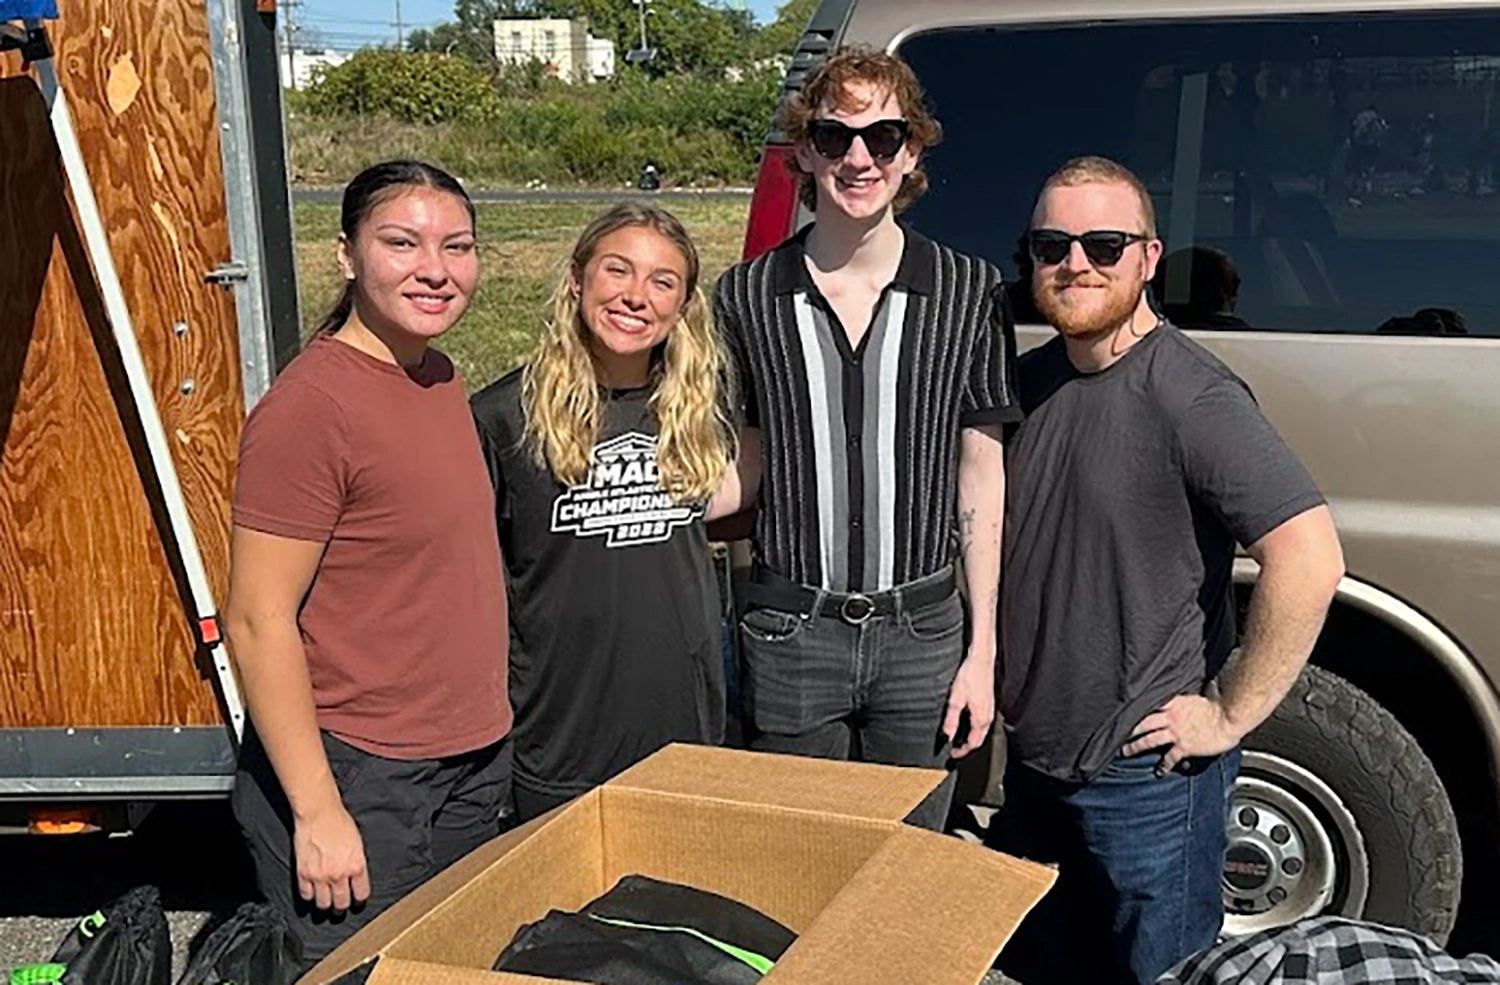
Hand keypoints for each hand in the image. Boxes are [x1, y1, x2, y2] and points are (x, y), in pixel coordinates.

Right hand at [293, 804, 370, 911]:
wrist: (319, 813)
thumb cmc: (339, 822)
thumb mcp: (357, 844)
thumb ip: (357, 863)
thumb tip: (356, 877)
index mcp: (357, 866)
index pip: (361, 894)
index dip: (359, 900)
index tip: (357, 903)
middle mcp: (339, 875)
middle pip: (341, 903)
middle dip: (341, 908)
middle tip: (340, 909)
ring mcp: (320, 876)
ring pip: (323, 904)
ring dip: (325, 907)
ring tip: (325, 906)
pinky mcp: (303, 874)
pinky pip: (306, 895)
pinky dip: (309, 898)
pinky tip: (311, 896)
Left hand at [943, 651, 995, 757]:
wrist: (981, 661)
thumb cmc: (970, 676)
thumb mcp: (955, 700)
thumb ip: (951, 720)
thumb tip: (947, 736)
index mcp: (980, 719)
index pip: (973, 743)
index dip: (962, 752)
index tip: (953, 754)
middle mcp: (988, 717)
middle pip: (979, 740)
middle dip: (967, 747)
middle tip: (955, 749)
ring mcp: (990, 710)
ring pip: (982, 731)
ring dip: (971, 738)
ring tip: (959, 738)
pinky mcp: (989, 703)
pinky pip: (983, 722)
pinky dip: (975, 728)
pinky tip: (967, 723)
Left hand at [1123, 694, 1241, 775]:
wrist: (1229, 719)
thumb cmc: (1219, 705)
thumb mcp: (1200, 694)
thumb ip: (1190, 693)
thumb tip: (1195, 683)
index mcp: (1174, 702)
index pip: (1149, 702)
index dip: (1135, 706)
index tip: (1122, 709)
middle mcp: (1170, 717)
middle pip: (1143, 722)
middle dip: (1128, 728)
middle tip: (1115, 733)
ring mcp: (1175, 732)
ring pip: (1149, 740)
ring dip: (1135, 747)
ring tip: (1125, 752)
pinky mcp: (1183, 747)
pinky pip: (1169, 757)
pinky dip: (1163, 765)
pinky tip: (1159, 771)